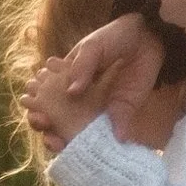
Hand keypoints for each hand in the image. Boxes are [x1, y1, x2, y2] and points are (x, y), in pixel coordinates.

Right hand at [23, 11, 159, 147]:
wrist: (149, 38)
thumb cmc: (114, 37)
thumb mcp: (93, 46)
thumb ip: (82, 66)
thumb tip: (72, 92)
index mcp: (66, 80)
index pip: (45, 99)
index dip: (37, 110)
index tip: (37, 116)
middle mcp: (79, 99)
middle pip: (58, 120)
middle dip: (48, 130)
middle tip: (48, 131)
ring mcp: (98, 109)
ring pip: (79, 132)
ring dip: (67, 142)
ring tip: (60, 145)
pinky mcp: (119, 114)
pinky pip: (108, 133)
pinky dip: (100, 144)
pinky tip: (94, 148)